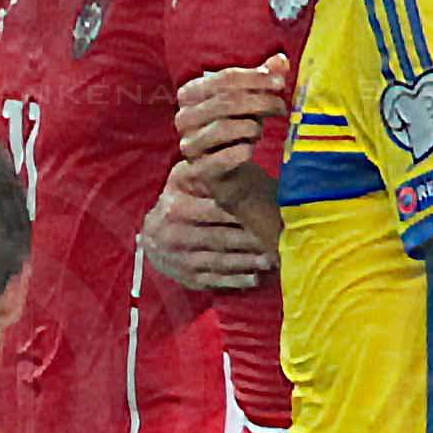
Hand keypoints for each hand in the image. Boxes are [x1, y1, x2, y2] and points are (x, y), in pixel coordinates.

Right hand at [142, 171, 276, 293]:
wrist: (152, 238)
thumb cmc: (180, 200)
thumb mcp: (185, 179)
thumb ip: (206, 169)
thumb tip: (238, 152)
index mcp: (176, 206)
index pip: (215, 209)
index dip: (242, 210)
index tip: (269, 209)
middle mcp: (174, 234)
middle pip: (220, 237)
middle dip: (251, 239)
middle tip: (279, 238)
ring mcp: (180, 258)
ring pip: (220, 261)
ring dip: (248, 262)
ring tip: (273, 258)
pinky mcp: (187, 277)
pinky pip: (215, 279)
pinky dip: (237, 280)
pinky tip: (256, 277)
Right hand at [172, 54, 289, 162]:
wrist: (225, 171)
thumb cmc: (236, 127)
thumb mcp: (249, 99)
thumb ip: (263, 78)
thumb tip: (280, 60)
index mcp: (190, 94)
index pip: (224, 79)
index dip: (256, 78)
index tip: (280, 83)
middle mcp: (184, 118)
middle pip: (225, 101)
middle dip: (260, 102)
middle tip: (280, 107)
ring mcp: (189, 144)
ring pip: (223, 128)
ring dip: (251, 127)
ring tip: (260, 130)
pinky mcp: (198, 170)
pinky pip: (222, 158)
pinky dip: (242, 151)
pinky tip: (250, 148)